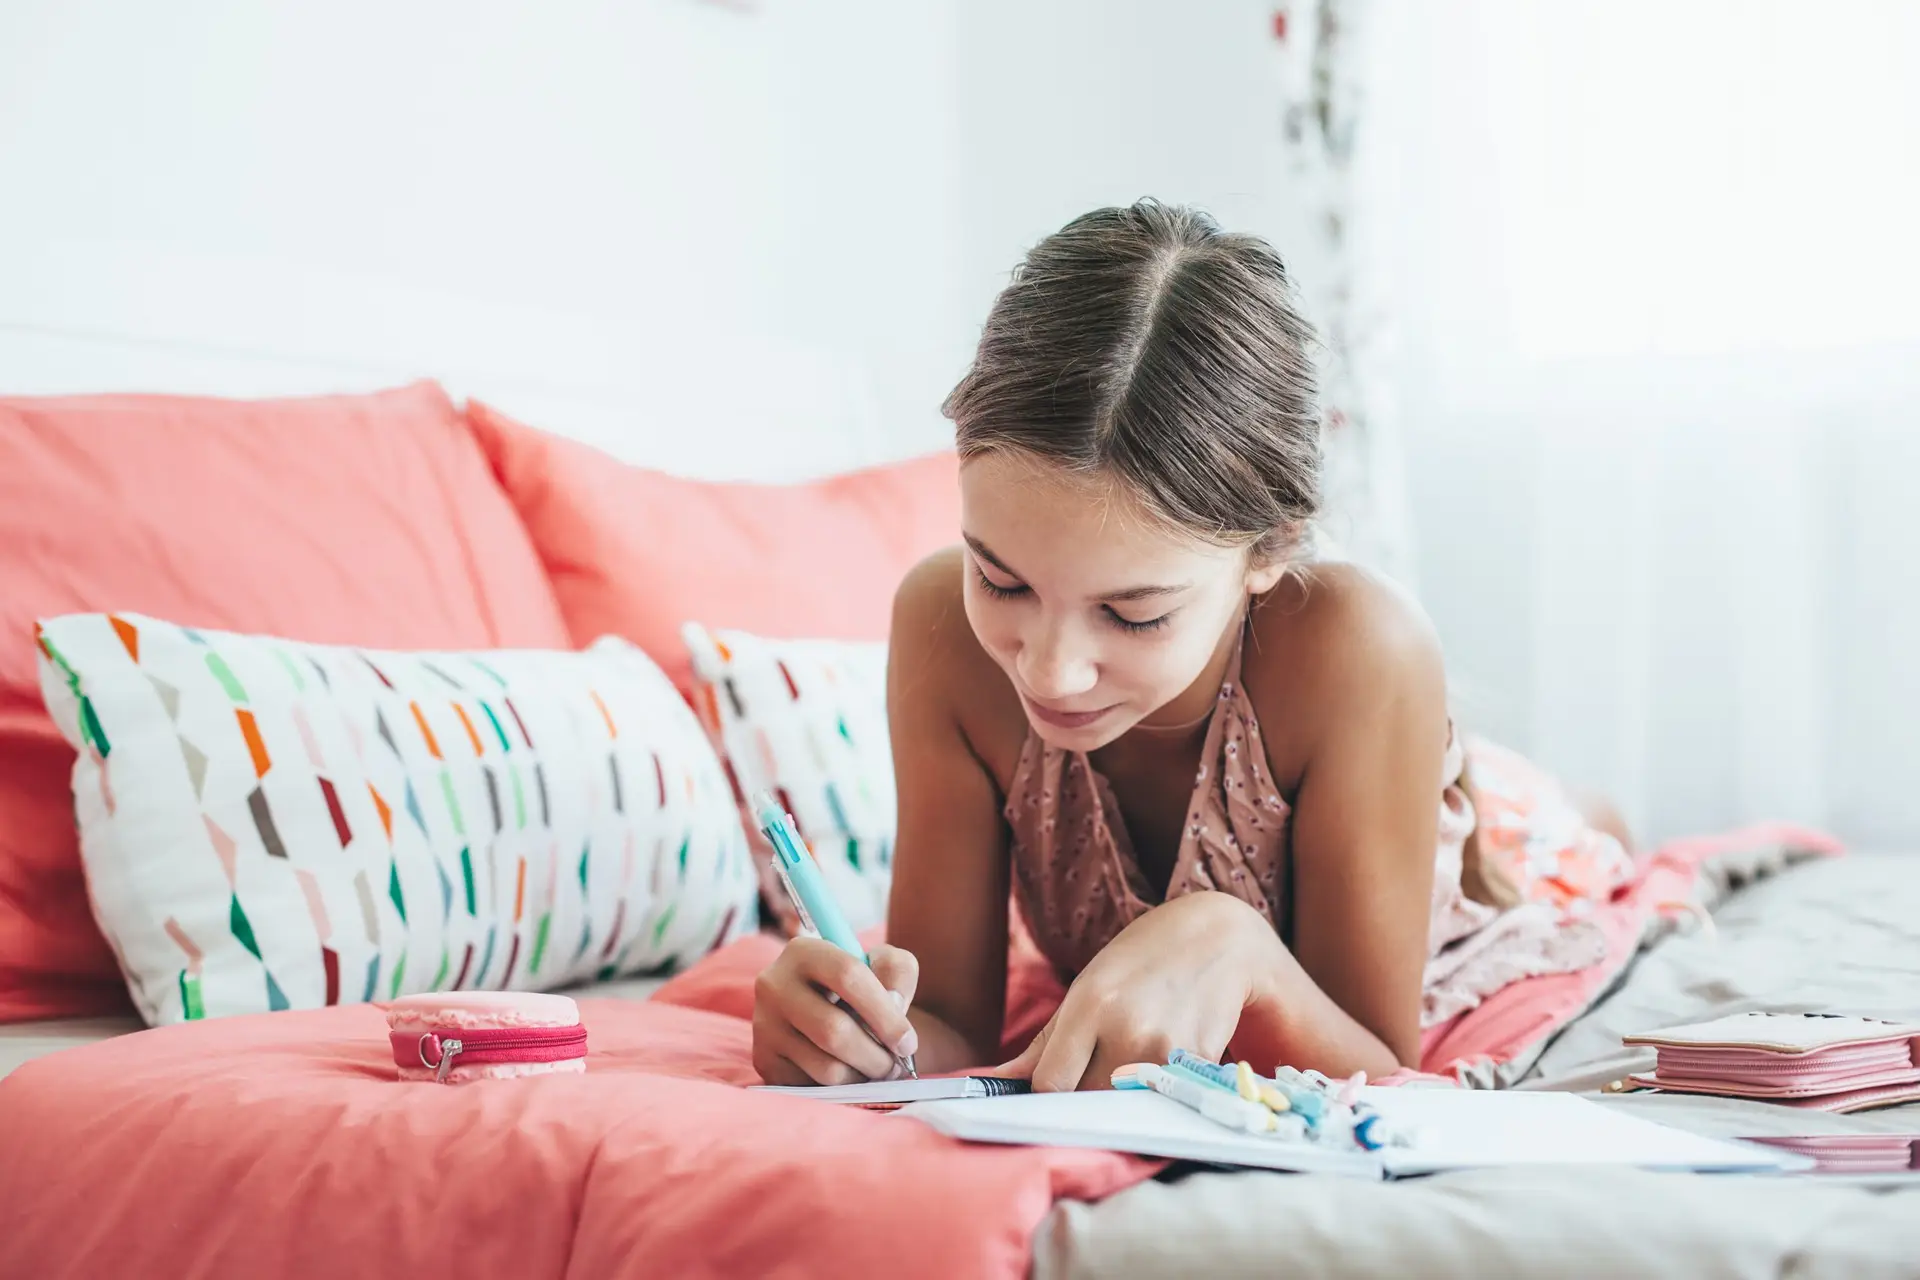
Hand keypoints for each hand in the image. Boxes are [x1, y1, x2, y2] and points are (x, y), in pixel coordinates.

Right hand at [752, 937, 919, 1085]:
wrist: (828, 1009)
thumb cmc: (861, 987)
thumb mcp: (884, 965)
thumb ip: (898, 972)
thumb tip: (893, 1004)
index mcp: (803, 951)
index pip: (848, 976)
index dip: (885, 1014)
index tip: (908, 1043)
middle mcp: (774, 984)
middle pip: (834, 1030)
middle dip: (876, 1057)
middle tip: (896, 1066)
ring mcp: (764, 1024)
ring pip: (825, 1066)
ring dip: (863, 1076)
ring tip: (877, 1069)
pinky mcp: (764, 1060)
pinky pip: (812, 1086)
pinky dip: (841, 1088)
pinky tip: (851, 1074)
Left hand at [996, 892, 1279, 1091]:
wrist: (1217, 940)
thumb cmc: (1140, 964)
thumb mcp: (1086, 989)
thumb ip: (1043, 1044)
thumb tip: (994, 1084)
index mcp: (1090, 1006)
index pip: (1050, 1084)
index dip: (1045, 1097)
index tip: (1050, 1094)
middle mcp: (1127, 1030)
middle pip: (1087, 1102)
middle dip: (1082, 1101)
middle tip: (1093, 1080)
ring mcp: (1166, 1050)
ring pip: (1124, 1109)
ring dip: (1120, 1103)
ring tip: (1129, 1068)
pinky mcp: (1199, 1065)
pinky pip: (1162, 1103)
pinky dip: (1156, 1098)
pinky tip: (1161, 1067)